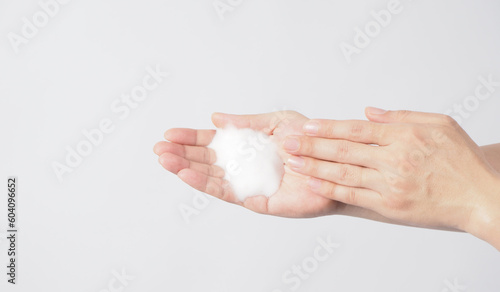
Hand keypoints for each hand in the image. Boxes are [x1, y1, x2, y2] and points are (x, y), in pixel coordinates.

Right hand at [154, 111, 341, 217]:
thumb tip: (216, 119)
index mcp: (246, 146)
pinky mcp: (256, 200)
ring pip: (210, 177)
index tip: (169, 134)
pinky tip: (188, 174)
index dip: (190, 138)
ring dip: (186, 169)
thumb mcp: (277, 122)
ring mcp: (247, 184)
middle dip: (181, 154)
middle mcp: (243, 166)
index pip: (212, 143)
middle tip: (159, 148)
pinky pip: (227, 193)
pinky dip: (206, 183)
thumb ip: (247, 122)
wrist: (335, 164)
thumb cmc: (310, 144)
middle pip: (205, 161)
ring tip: (166, 160)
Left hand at [283, 108, 499, 248]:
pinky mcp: (389, 206)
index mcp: (404, 136)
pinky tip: (314, 182)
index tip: (307, 125)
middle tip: (288, 142)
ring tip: (293, 161)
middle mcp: (394, 159)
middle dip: (312, 145)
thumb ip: (401, 116)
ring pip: (343, 172)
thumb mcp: (439, 123)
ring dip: (314, 166)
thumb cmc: (460, 160)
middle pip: (343, 150)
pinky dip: (331, 188)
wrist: (479, 197)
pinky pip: (353, 195)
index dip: (328, 127)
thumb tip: (369, 112)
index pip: (356, 129)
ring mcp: (390, 184)